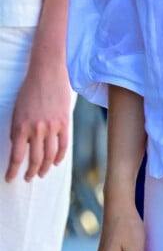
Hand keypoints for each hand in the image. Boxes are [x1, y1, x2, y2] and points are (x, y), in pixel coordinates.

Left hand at [5, 60, 70, 181]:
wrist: (47, 72)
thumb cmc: (29, 90)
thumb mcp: (17, 111)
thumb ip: (18, 130)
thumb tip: (19, 147)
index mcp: (20, 127)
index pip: (17, 157)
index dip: (13, 171)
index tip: (10, 179)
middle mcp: (36, 129)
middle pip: (34, 160)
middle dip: (30, 172)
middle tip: (28, 178)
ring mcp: (52, 126)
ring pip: (49, 156)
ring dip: (44, 168)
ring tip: (41, 173)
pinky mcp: (64, 122)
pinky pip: (63, 145)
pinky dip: (59, 157)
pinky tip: (55, 162)